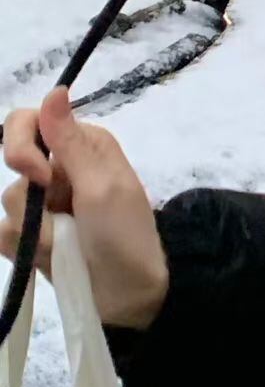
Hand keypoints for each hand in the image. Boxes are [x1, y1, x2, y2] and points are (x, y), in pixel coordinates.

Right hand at [1, 86, 168, 330]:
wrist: (131, 297)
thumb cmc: (125, 236)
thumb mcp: (102, 186)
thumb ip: (71, 142)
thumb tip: (56, 89)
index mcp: (83, 145)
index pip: (29, 121)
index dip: (22, 145)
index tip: (38, 174)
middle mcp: (61, 168)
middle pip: (13, 162)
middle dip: (31, 199)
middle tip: (57, 223)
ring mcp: (45, 204)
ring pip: (8, 202)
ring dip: (38, 229)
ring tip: (68, 244)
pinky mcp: (33, 237)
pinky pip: (4, 234)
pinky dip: (25, 247)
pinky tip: (50, 257)